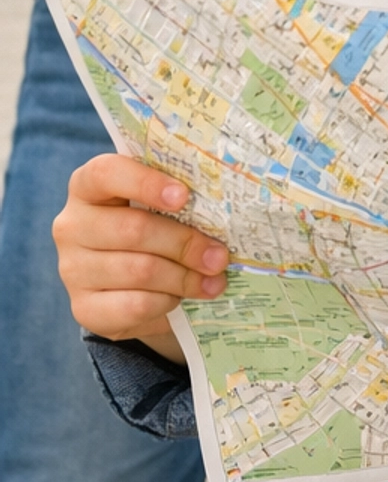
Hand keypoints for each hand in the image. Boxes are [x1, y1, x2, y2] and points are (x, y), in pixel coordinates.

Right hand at [53, 154, 227, 363]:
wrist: (127, 283)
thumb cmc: (150, 226)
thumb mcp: (158, 205)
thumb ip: (178, 198)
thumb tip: (223, 214)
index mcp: (88, 186)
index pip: (107, 174)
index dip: (146, 183)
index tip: (184, 196)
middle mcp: (71, 225)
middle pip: (134, 229)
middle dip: (185, 243)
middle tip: (220, 256)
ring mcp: (73, 269)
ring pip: (140, 270)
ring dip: (184, 277)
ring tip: (214, 280)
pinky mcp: (84, 308)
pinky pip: (135, 304)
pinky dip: (167, 301)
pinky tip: (182, 297)